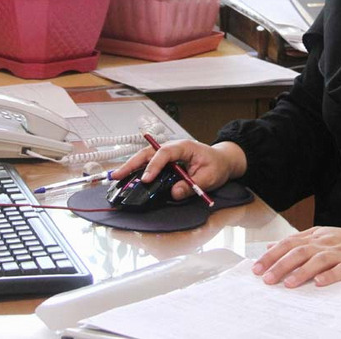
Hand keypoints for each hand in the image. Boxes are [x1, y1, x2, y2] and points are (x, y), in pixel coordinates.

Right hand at [111, 140, 246, 201]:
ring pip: (146, 156)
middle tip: (118, 175)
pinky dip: (138, 169)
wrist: (222, 160)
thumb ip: (192, 185)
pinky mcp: (167, 161)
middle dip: (132, 163)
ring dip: (132, 166)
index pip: (165, 153)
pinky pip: (150, 163)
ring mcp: (168, 153)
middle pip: (149, 152)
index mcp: (184, 147)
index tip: (146, 179)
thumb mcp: (209, 178)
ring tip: (117, 176)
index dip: (154, 166)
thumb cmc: (217, 165)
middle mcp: (173, 148)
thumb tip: (174, 193)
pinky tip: (129, 178)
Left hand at [253, 223, 340, 286]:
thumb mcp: (319, 238)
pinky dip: (330, 275)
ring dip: (301, 272)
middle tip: (267, 278)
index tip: (257, 268)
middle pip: (299, 251)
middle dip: (280, 265)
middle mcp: (324, 242)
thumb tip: (270, 247)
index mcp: (314, 236)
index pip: (288, 243)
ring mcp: (339, 252)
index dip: (272, 255)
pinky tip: (320, 283)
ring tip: (288, 283)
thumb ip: (295, 242)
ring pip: (317, 260)